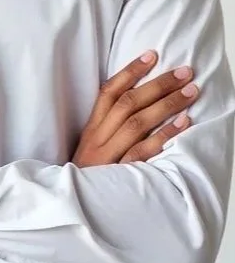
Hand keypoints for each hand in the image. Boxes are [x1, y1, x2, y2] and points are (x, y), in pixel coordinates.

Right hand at [72, 51, 197, 166]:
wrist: (72, 208)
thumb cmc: (88, 176)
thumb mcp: (91, 146)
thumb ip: (107, 125)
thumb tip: (135, 98)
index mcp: (91, 128)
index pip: (109, 92)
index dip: (130, 71)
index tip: (152, 54)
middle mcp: (98, 138)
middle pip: (128, 103)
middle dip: (158, 84)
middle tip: (184, 71)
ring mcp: (109, 157)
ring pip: (138, 123)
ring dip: (167, 104)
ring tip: (190, 90)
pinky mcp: (121, 175)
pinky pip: (145, 152)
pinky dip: (165, 135)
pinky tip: (184, 122)